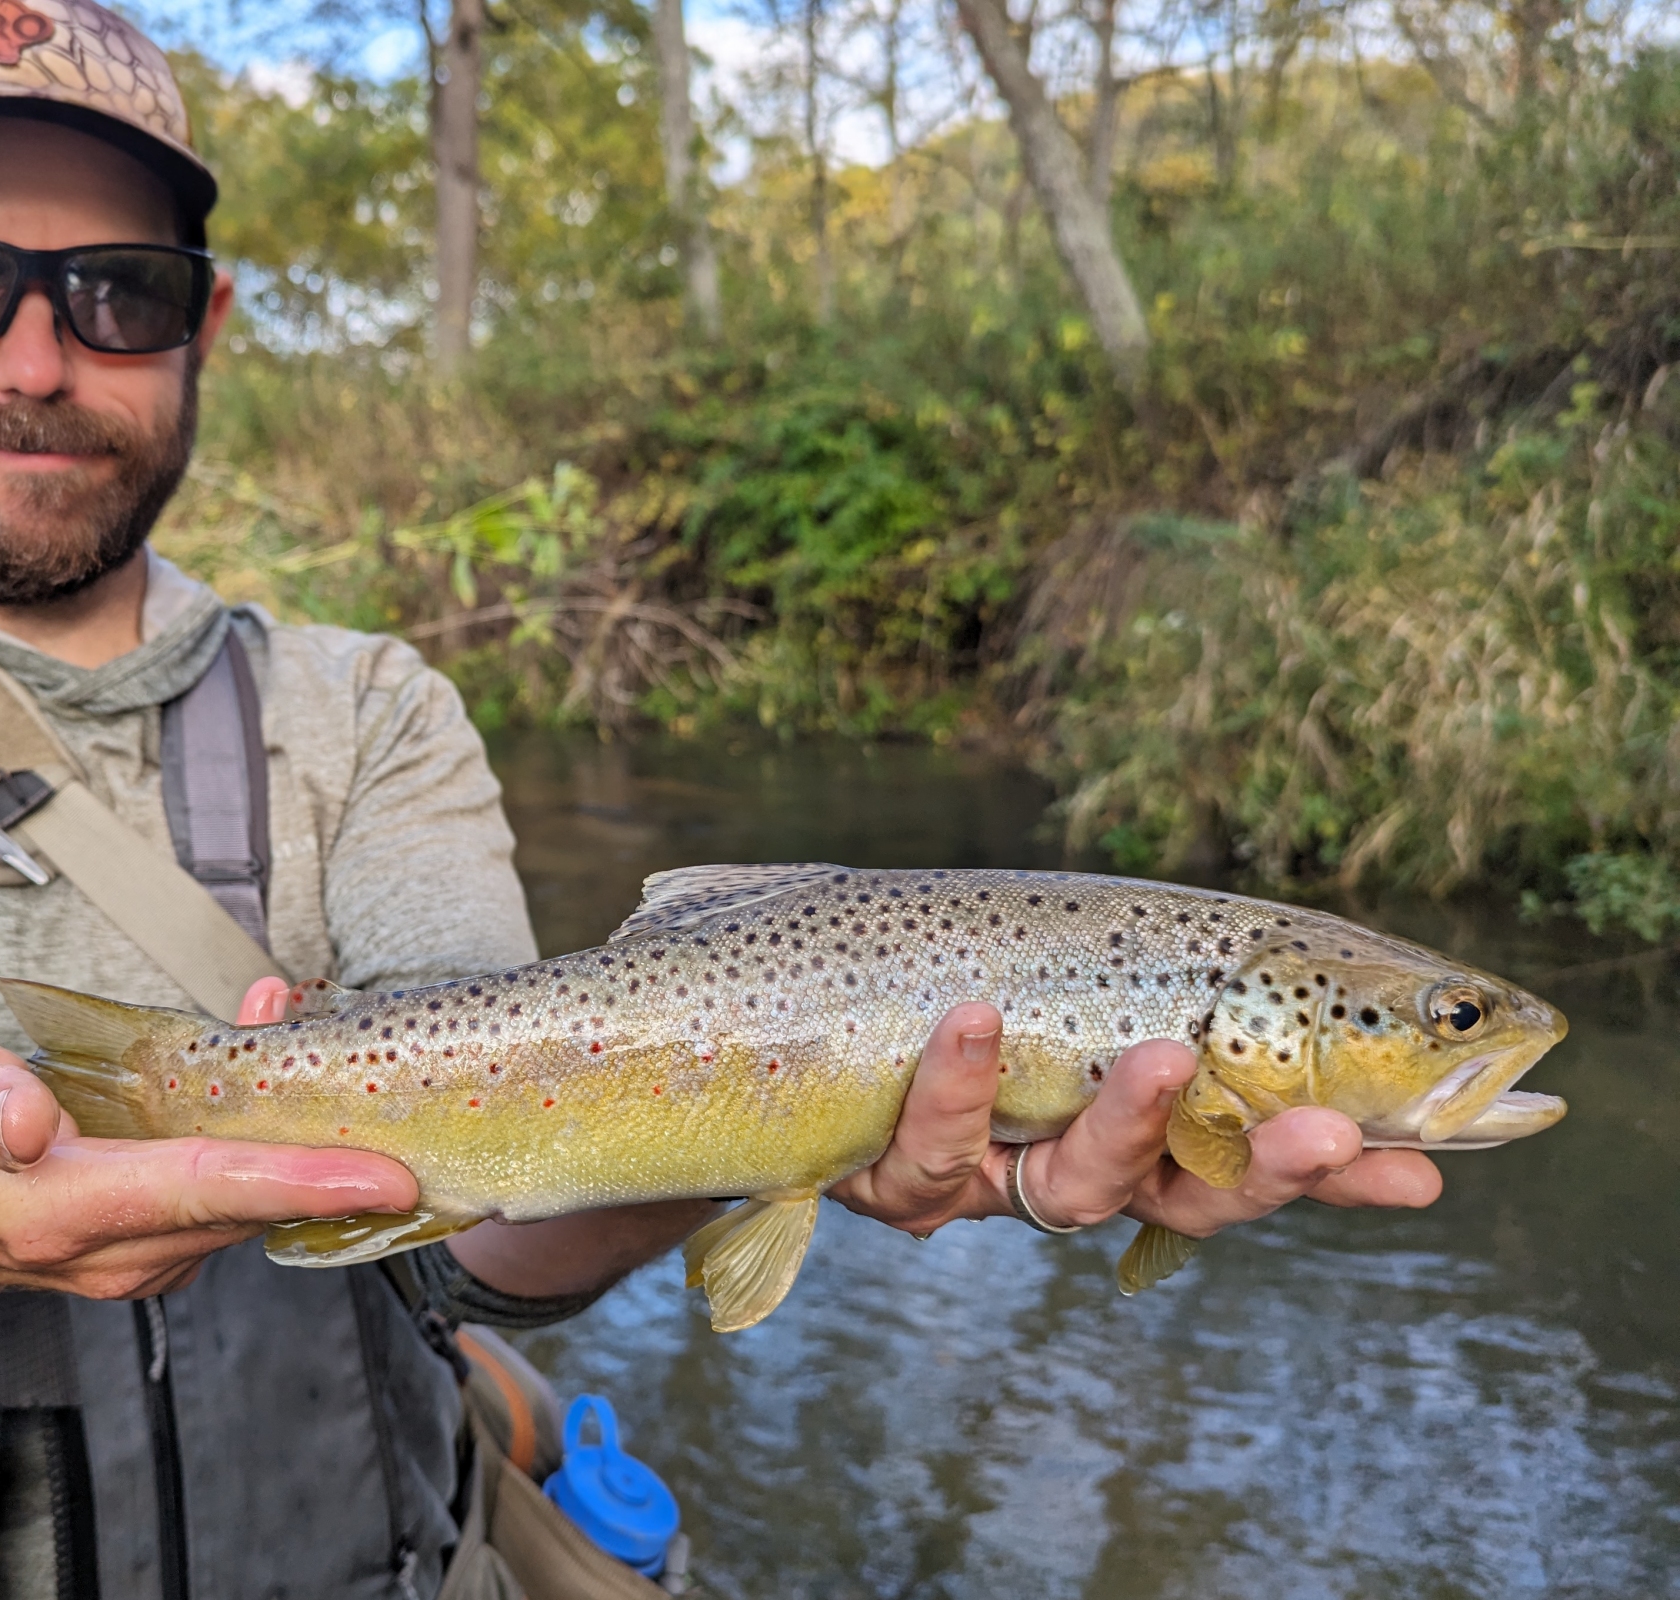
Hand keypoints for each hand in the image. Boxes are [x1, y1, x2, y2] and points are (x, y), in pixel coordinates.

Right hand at [0, 1036, 416, 1300]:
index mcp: (64, 1214)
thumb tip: (30, 1119)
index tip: (383, 1176)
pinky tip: (274, 1063)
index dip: (298, 1180)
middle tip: (404, 1086)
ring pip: (252, 1193)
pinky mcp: (163, 1243)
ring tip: (326, 1039)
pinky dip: (268, 1135)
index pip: (204, 1193)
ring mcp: (147, 1255)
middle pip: (252, 1197)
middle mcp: (121, 1251)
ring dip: (302, 1130)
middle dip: (334, 1148)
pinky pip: (236, 1188)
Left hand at [824, 1003, 1441, 1238]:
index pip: (1246, 1166)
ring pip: (1065, 1187)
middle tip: (1325, 1129)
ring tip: (1167, 1053)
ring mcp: (980, 1182)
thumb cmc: (921, 975)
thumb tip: (1313, 962)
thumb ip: (1159, 982)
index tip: (1422, 1173)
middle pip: (1180, 1197)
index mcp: (1116, 1131)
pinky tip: (978, 1017)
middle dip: (1261, 1171)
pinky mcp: (887, 1174)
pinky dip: (960, 1080)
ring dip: (1126, 1122)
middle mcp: (1056, 1170)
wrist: (751, 1024)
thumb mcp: (1047, 968)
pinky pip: (930, 1146)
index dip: (1326, 1178)